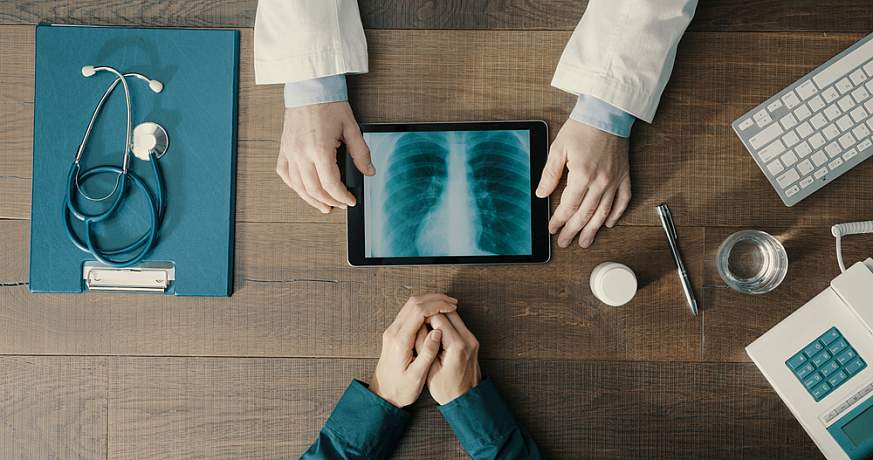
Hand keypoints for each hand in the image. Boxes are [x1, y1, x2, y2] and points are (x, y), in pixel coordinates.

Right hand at [276, 101, 374, 213]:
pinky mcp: (283, 148)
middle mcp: (301, 153)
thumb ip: (361, 153)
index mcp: (319, 149)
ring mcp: (289, 151)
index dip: (342, 197)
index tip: (350, 200)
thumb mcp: (351, 127)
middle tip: (340, 205)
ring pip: (297, 186)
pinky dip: (294, 185)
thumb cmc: (329, 104)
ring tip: (323, 205)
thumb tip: (368, 171)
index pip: (331, 184)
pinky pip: (284, 173)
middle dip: (329, 201)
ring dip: (311, 199)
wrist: (310, 87)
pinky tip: (303, 190)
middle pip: (314, 189)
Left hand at [369, 294, 457, 407]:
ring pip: (410, 305)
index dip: (436, 305)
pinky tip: (435, 313)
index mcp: (399, 341)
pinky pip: (409, 312)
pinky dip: (423, 308)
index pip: (418, 312)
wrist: (382, 395)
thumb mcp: (416, 377)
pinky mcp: (394, 333)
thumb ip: (427, 354)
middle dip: (434, 299)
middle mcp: (393, 332)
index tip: (452, 307)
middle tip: (452, 302)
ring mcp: (392, 331)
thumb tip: (437, 333)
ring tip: (447, 305)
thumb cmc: (400, 389)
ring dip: (429, 301)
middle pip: (413, 303)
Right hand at [418, 312, 481, 404]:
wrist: (466, 400)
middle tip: (418, 318)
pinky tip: (434, 329)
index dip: (423, 316)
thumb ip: (423, 345)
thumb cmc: (446, 389)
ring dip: (439, 315)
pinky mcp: (472, 341)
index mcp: (456, 346)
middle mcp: (468, 339)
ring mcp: (472, 339)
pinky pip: (458, 324)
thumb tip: (418, 325)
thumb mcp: (429, 369)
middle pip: (448, 312)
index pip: (438, 317)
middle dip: (432, 312)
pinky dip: (446, 322)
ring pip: (454, 315)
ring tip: (424, 322)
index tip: (413, 322)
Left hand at [535, 119, 631, 247]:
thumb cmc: (582, 127)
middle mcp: (600, 182)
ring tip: (585, 242)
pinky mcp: (624, 175)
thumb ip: (550, 174)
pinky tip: (609, 223)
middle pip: (585, 214)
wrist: (607, 112)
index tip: (552, 229)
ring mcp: (614, 180)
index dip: (559, 220)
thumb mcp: (558, 148)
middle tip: (565, 242)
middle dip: (573, 231)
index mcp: (582, 175)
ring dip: (593, 229)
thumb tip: (541, 194)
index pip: (569, 206)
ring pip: (603, 212)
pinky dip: (617, 214)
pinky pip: (623, 200)